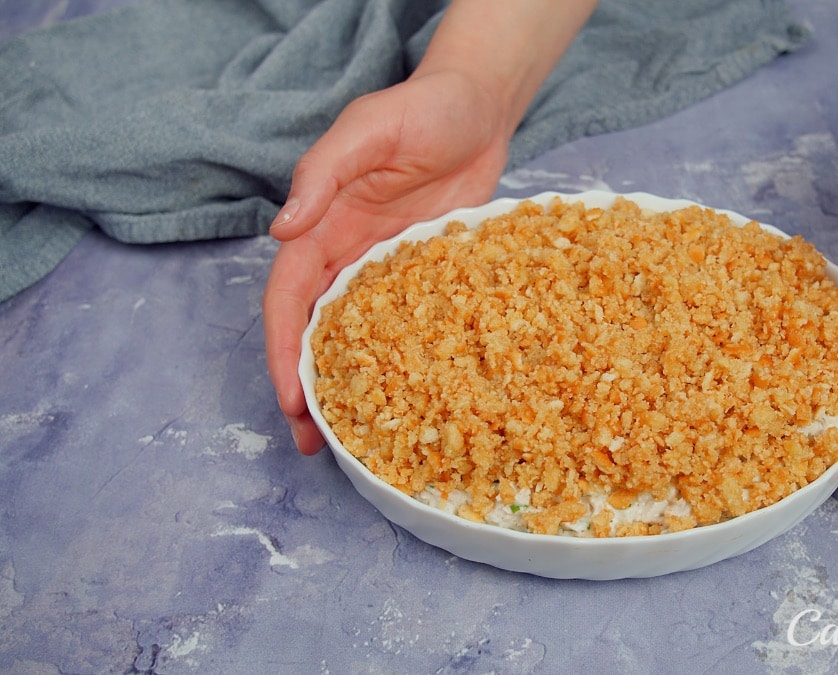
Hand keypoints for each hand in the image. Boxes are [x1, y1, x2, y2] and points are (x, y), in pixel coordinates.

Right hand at [263, 70, 510, 454]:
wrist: (480, 109)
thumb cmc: (424, 109)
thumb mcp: (367, 130)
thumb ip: (324, 174)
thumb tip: (282, 229)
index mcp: (322, 226)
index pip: (289, 298)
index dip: (284, 350)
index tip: (290, 399)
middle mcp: (347, 254)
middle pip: (315, 330)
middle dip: (307, 385)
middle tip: (313, 442)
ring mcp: (387, 268)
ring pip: (358, 336)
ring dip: (352, 385)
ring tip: (356, 440)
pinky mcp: (427, 274)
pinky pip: (408, 325)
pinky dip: (403, 362)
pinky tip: (414, 399)